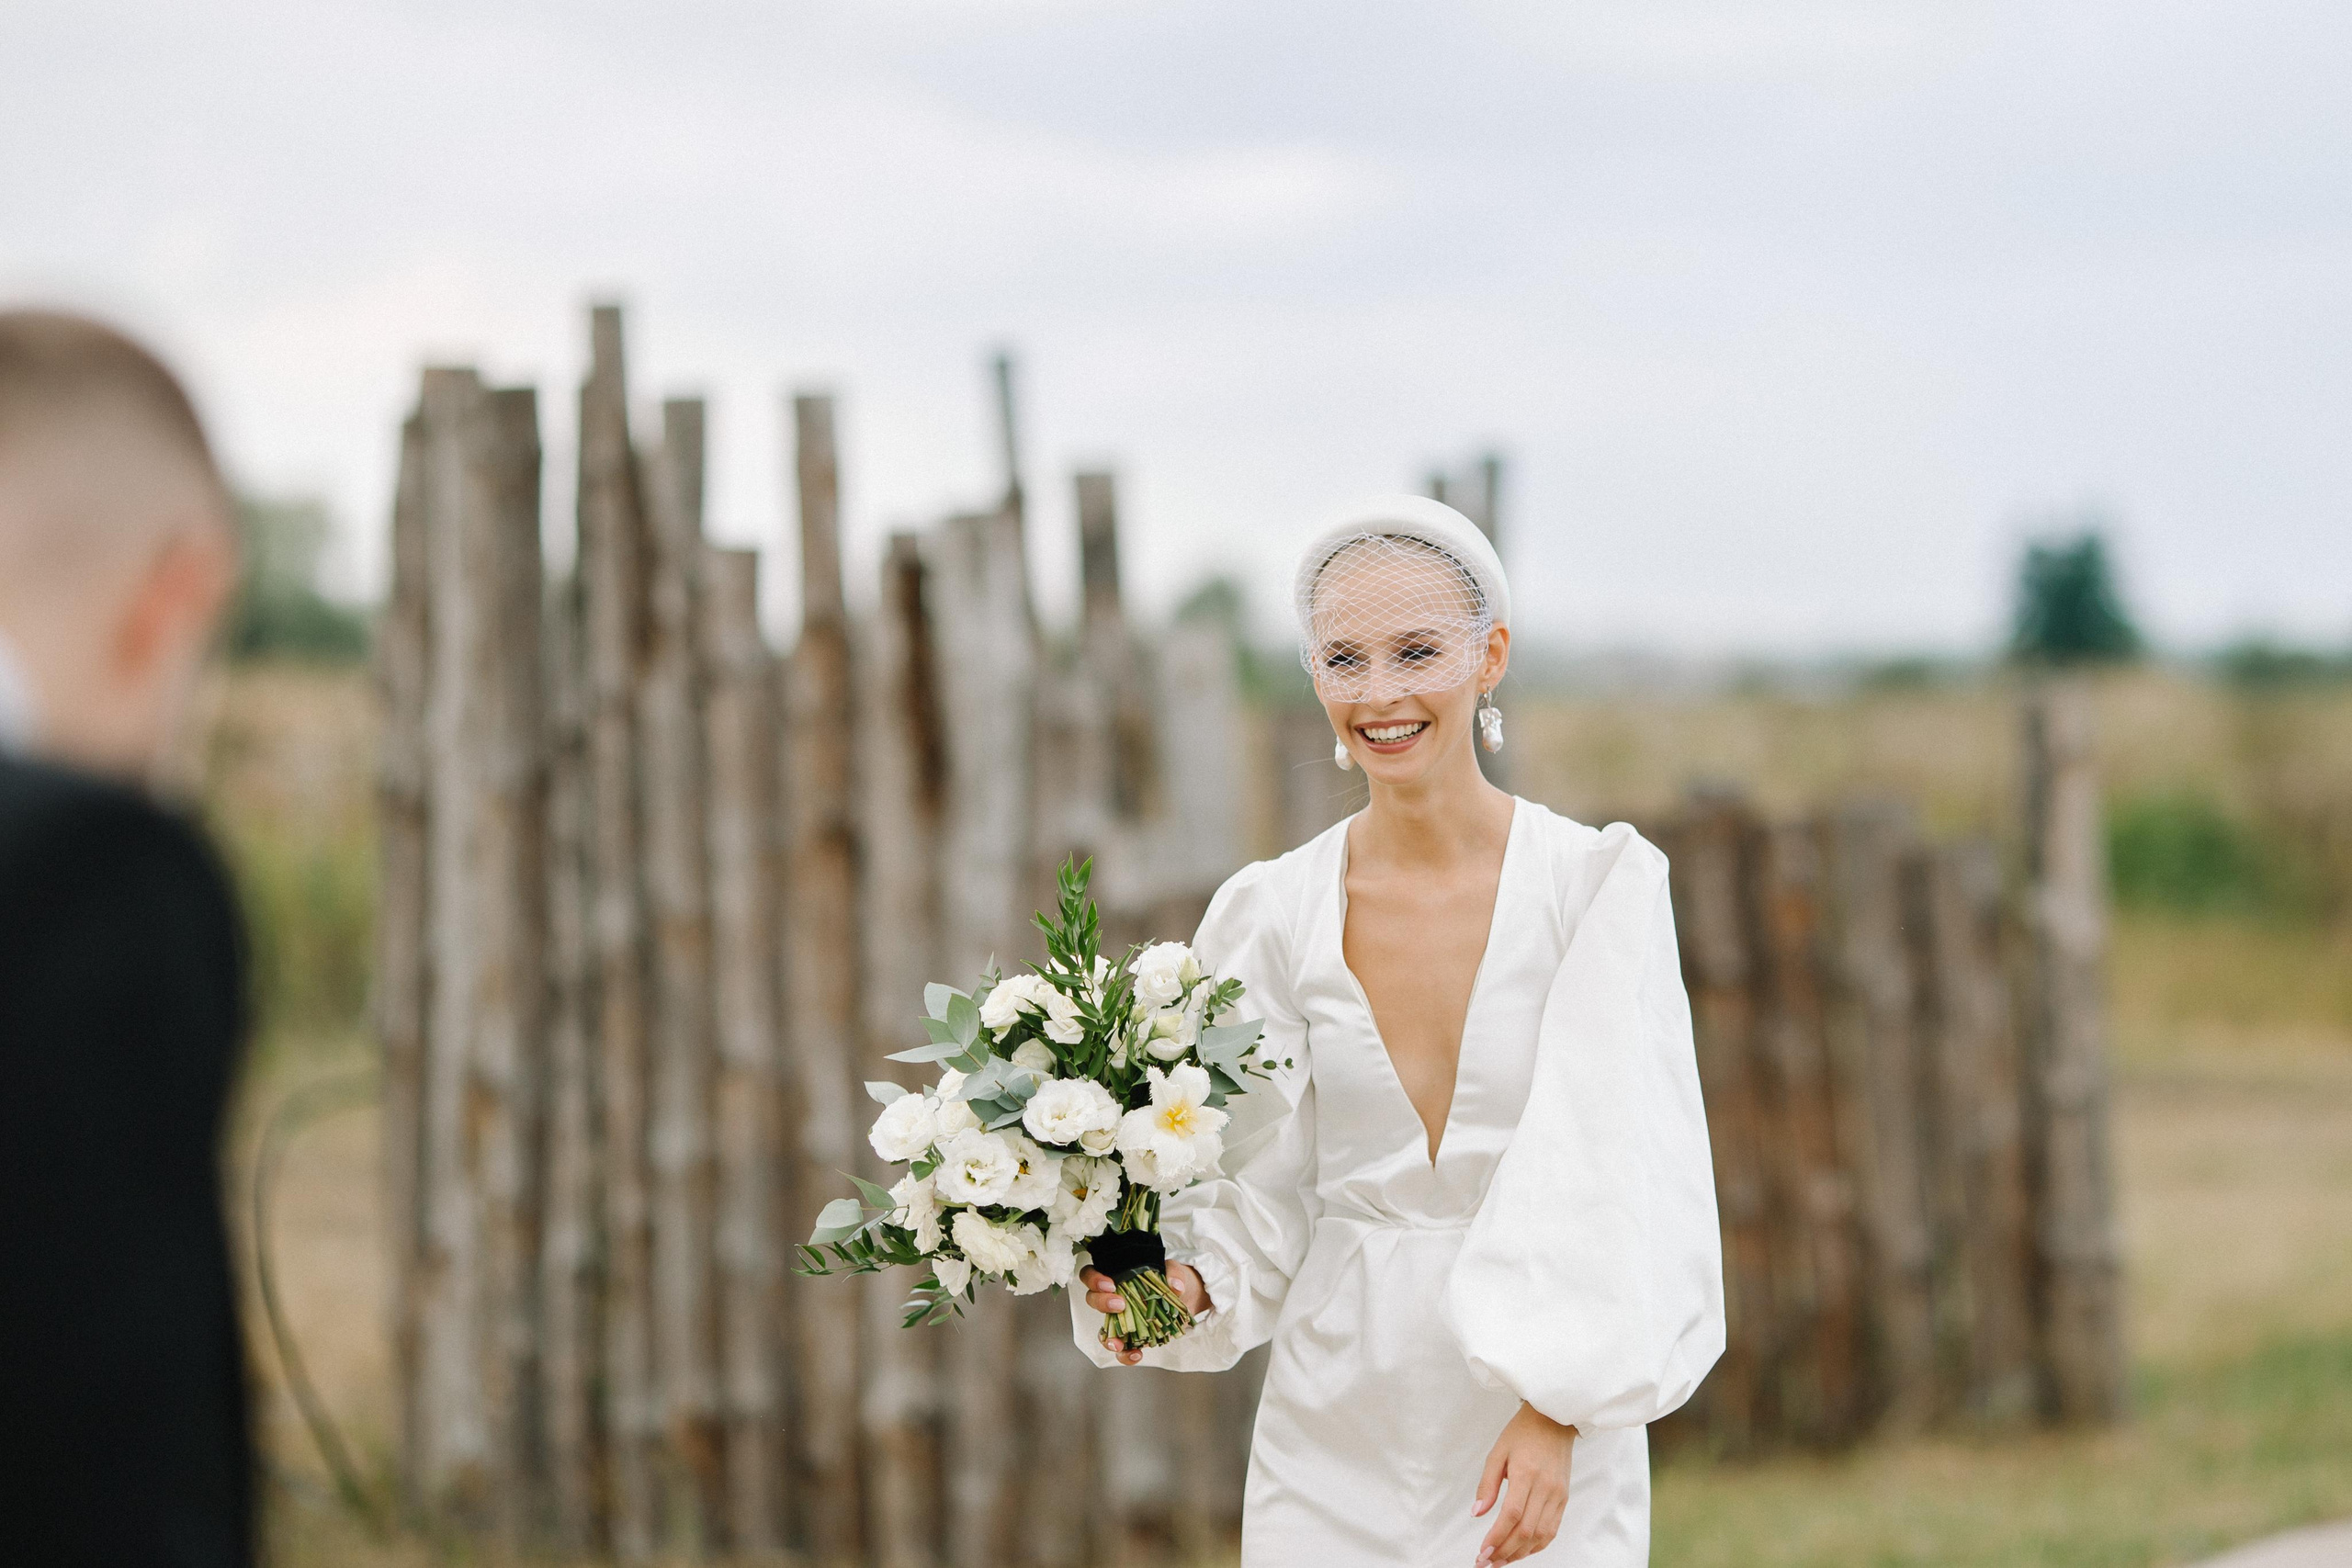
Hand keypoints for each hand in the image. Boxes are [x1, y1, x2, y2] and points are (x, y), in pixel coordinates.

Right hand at [1081, 1261, 1208, 1364]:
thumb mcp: (1176, 1271)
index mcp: (1117, 1276)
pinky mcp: (1133, 1338)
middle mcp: (1113, 1298)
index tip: (1110, 1285)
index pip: (1091, 1274)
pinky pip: (1122, 1350)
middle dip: (1101, 1303)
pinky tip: (1137, 1354)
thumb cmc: (1173, 1279)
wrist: (1185, 1299)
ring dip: (1107, 1338)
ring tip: (1118, 1344)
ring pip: (1103, 1330)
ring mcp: (1121, 1320)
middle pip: (1092, 1299)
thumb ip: (1176, 1275)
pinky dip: (1126, 1355)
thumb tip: (1175, 1286)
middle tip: (1120, 1305)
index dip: (1093, 1279)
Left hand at [1471, 1403, 1574, 1564]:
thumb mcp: (1497, 1452)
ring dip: (1520, 1553)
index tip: (1482, 1551)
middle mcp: (1546, 1487)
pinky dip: (1536, 1545)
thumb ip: (1487, 1484)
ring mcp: (1558, 1495)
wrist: (1554, 1420)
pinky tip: (1521, 1550)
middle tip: (1486, 1562)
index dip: (1497, 1537)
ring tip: (1501, 1560)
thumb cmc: (1523, 1433)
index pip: (1512, 1515)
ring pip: (1541, 1535)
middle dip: (1505, 1551)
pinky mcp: (1564, 1498)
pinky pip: (1552, 1529)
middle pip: (1526, 1530)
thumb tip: (1477, 1513)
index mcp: (1526, 1474)